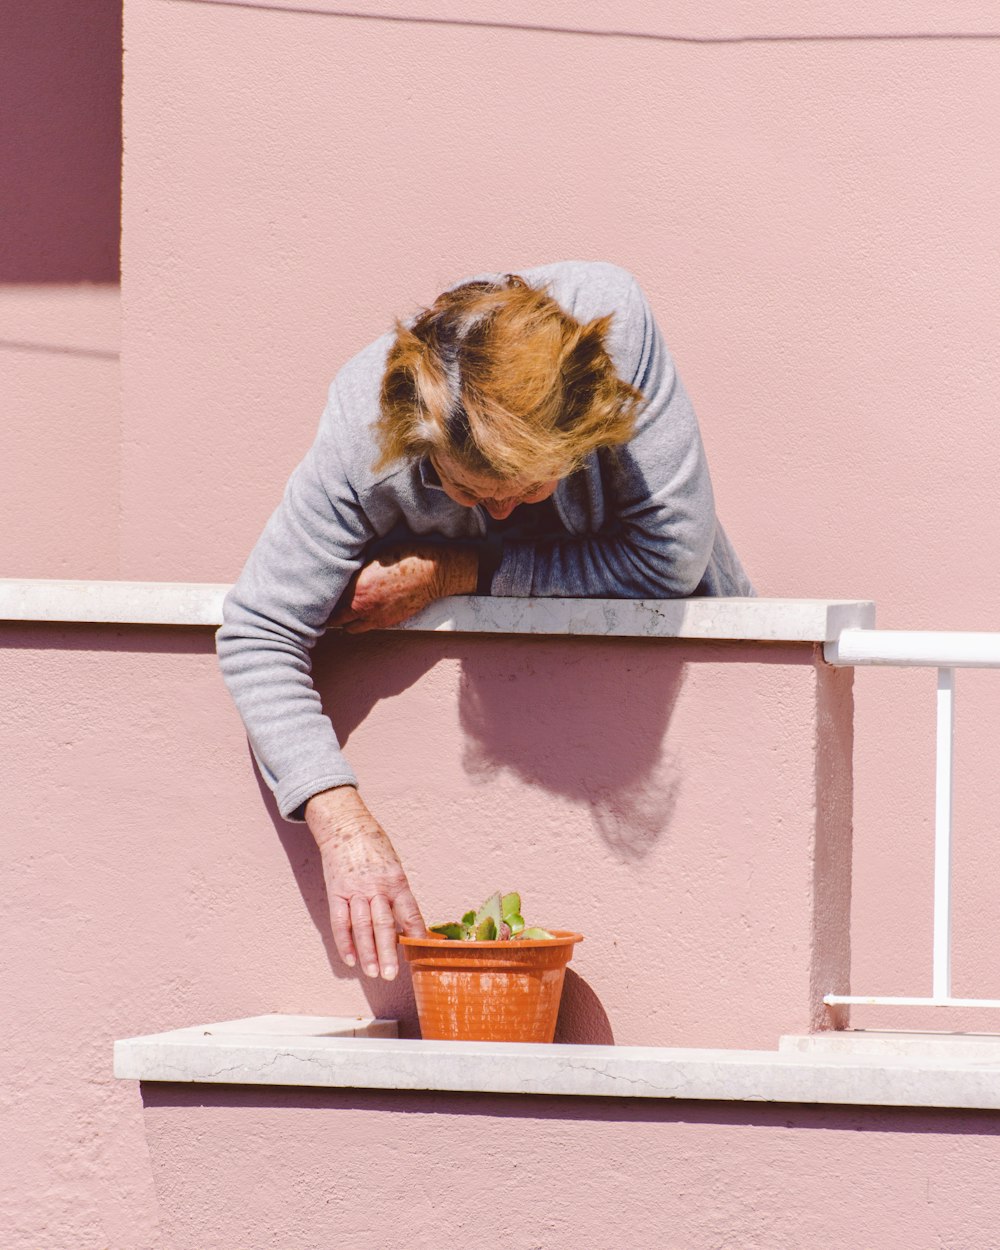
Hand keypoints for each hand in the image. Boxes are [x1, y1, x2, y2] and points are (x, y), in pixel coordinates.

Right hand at [305, 786, 425, 978]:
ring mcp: (355, 890)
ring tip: (372, 972)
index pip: (410, 912)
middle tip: (391, 974)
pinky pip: (340, 921)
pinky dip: (344, 942)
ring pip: (361, 926)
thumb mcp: (394, 867)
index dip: (416, 934)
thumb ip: (399, 895)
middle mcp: (377, 887)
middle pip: (383, 923)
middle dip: (388, 951)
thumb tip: (409, 925)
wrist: (346, 826)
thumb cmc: (374, 848)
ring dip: (367, 951)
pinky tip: (351, 959)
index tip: (423, 953)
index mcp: (396, 881)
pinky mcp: (336, 892)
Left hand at [329, 543, 477, 632]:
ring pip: (350, 627)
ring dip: (344, 620)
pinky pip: (367, 627)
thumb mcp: (374, 556)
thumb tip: (340, 572)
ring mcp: (377, 617)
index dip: (321, 595)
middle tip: (325, 606)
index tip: (317, 592)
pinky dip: (361, 622)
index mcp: (357, 587)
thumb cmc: (406, 556)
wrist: (433, 572)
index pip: (329, 598)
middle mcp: (364, 606)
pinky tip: (362, 612)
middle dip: (328, 613)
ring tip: (342, 611)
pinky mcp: (389, 622)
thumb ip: (355, 569)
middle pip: (334, 619)